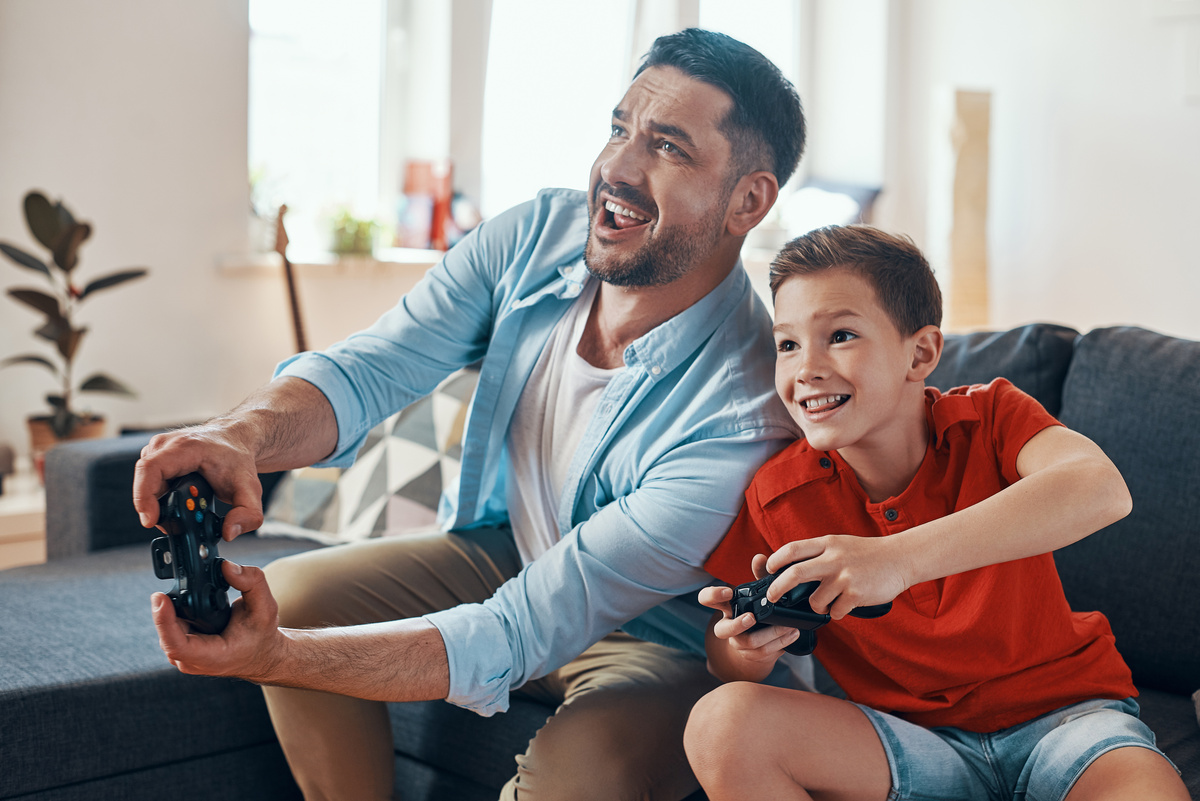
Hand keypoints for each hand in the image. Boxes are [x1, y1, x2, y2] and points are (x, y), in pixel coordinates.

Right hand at [133, 423, 263, 540]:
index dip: (144, 497)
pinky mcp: (155, 457)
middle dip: (159, 508)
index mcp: (186, 447)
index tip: (151, 520)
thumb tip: (229, 532)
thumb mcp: (250, 489)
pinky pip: (149, 483)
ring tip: (189, 510)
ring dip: (161, 504)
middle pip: (146, 482)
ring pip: (146, 484)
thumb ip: (247, 514)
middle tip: (181, 523)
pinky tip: (182, 502)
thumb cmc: (237, 459)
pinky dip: (161, 498)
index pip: (151, 469)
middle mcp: (166, 445)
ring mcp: (157, 450)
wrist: (235, 441)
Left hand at [152, 559, 284, 681]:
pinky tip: (189, 601)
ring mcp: (184, 657)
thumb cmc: (260, 634)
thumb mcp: (266, 606)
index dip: (164, 621)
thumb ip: (251, 582)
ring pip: (166, 628)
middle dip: (172, 605)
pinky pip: (169, 628)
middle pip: (167, 631)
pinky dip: (176, 612)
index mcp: (213, 657)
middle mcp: (193, 661)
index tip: (160, 597)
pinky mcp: (180, 649)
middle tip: (183, 581)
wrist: (260, 653)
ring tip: (192, 593)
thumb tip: (225, 566)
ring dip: (174, 608)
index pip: (177, 645)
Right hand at [700, 554, 801, 667]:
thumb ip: (759, 576)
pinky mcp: (753, 655)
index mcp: (726, 607)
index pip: (707, 599)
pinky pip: (764, 652)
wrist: (758, 644)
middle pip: (721, 630)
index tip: (728, 591)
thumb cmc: (755, 611)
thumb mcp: (757, 593)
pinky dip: (781, 643)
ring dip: (770, 634)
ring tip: (788, 626)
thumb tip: (760, 557)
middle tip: (751, 618)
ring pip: (748, 643)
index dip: (713, 596)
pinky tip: (793, 634)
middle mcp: (729, 626)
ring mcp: (739, 643)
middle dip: (736, 624)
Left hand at [765, 536, 909, 619]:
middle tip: (771, 596)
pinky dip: (836, 613)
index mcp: (827, 543)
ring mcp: (845, 577)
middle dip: (777, 588)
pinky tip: (845, 605)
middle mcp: (834, 558)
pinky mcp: (856, 594)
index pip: (792, 549)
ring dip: (818, 606)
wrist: (901, 558)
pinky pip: (835, 611)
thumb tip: (792, 568)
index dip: (775, 560)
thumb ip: (819, 553)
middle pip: (795, 573)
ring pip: (815, 600)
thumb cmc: (868, 554)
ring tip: (828, 602)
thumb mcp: (840, 544)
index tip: (768, 569)